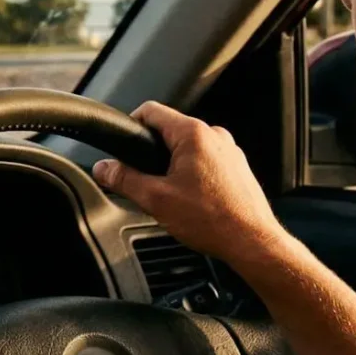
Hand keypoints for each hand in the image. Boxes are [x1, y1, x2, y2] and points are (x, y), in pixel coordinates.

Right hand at [93, 101, 287, 264]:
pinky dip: (193, 175)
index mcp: (193, 134)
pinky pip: (206, 162)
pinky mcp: (238, 168)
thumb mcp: (156, 200)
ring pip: (188, 149)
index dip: (130, 125)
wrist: (252, 243)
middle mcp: (215, 136)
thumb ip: (124, 179)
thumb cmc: (212, 221)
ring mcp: (229, 151)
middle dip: (153, 153)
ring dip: (174, 166)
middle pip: (170, 131)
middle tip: (146, 181)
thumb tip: (103, 168)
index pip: (151, 111)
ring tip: (171, 196)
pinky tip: (192, 201)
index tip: (123, 145)